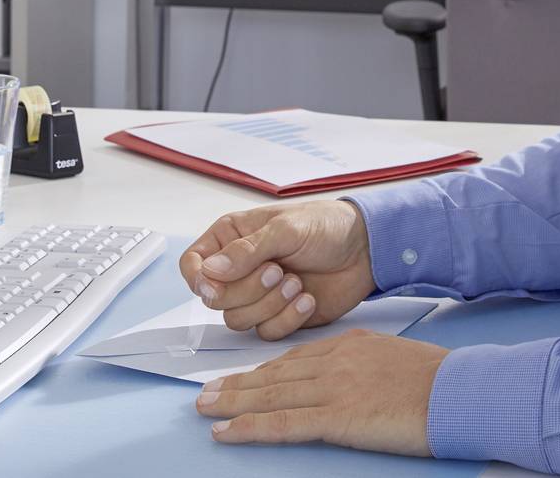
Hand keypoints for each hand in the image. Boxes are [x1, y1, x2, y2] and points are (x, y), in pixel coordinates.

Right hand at [178, 201, 376, 339]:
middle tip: (278, 271)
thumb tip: (210, 271)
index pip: (192, 264)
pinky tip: (307, 299)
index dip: (197, 278)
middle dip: (247, 290)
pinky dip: (286, 319)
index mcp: (231, 239)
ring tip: (297, 283)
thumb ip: (246, 251)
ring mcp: (257, 296)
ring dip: (268, 305)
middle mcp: (239, 270)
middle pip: (214, 298)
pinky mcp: (278, 317)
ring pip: (237, 320)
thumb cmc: (326, 226)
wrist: (366, 250)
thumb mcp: (286, 229)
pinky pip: (265, 333)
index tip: (215, 284)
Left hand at [195, 330, 447, 454]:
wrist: (460, 392)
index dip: (262, 370)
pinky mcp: (337, 416)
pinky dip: (249, 427)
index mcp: (349, 345)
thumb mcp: (394, 359)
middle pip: (274, 374)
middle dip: (236, 384)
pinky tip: (227, 431)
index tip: (241, 377)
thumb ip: (363, 365)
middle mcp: (334, 361)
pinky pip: (282, 423)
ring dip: (231, 402)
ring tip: (204, 408)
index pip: (294, 358)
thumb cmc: (438, 381)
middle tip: (206, 391)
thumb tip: (348, 380)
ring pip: (270, 395)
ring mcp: (333, 388)